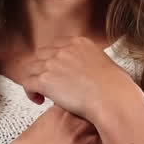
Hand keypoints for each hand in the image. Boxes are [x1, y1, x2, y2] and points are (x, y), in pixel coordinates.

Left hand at [17, 36, 143, 124]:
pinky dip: (30, 93)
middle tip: (46, 83)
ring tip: (42, 94)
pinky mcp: (45, 80)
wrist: (113, 99)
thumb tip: (91, 73)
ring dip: (35, 82)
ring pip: (31, 69)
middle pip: (40, 56)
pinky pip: (27, 83)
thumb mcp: (106, 65)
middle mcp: (64, 50)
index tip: (54, 71)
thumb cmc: (116, 89)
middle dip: (41, 69)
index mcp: (79, 43)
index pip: (55, 46)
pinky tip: (39, 100)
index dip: (52, 60)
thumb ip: (92, 63)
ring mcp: (53, 63)